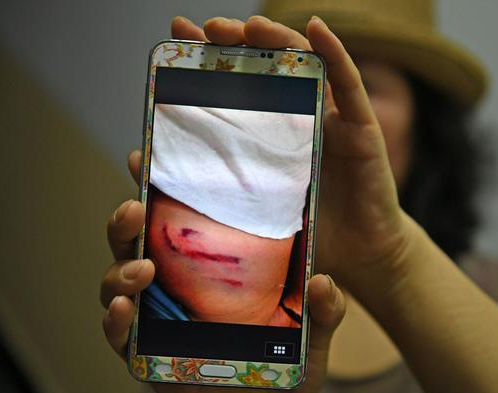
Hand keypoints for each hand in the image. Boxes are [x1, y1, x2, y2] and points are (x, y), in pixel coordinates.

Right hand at [100, 153, 345, 392]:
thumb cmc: (286, 368)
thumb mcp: (313, 336)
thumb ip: (323, 312)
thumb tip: (324, 281)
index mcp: (209, 269)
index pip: (177, 220)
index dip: (158, 189)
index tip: (147, 158)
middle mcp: (175, 287)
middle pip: (136, 243)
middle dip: (127, 221)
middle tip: (135, 208)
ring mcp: (156, 321)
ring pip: (118, 282)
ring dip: (120, 268)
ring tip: (141, 268)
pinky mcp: (146, 357)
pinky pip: (119, 336)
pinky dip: (114, 321)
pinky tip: (123, 311)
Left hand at [170, 15, 407, 286]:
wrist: (357, 259)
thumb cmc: (306, 233)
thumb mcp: (247, 208)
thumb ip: (201, 182)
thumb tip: (135, 159)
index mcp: (272, 134)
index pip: (240, 84)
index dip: (212, 57)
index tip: (180, 35)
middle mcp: (301, 118)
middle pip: (270, 67)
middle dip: (240, 43)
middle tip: (209, 29)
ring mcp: (332, 119)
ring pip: (306, 66)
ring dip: (278, 40)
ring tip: (250, 27)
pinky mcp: (361, 129)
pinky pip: (349, 85)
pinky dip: (334, 53)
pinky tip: (315, 29)